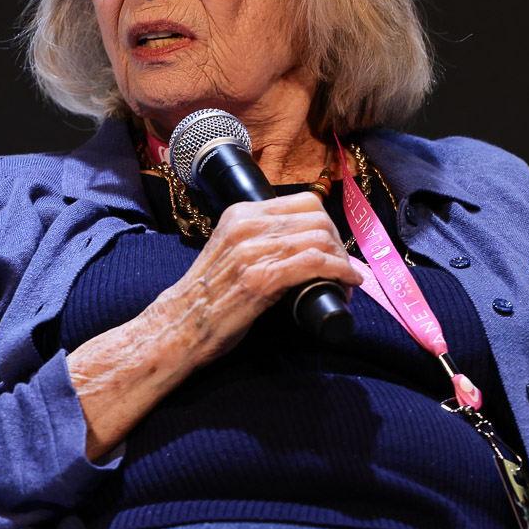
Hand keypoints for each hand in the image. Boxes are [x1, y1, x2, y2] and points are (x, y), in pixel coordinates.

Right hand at [68, 192, 363, 457]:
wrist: (180, 326)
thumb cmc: (208, 297)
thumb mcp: (230, 253)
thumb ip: (257, 240)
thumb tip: (298, 244)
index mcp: (241, 214)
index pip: (305, 202)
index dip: (328, 225)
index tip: (334, 248)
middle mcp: (246, 226)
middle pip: (317, 220)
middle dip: (339, 244)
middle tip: (343, 269)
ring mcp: (253, 251)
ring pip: (320, 239)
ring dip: (342, 261)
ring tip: (345, 282)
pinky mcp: (261, 279)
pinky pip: (315, 263)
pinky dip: (339, 271)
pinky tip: (348, 282)